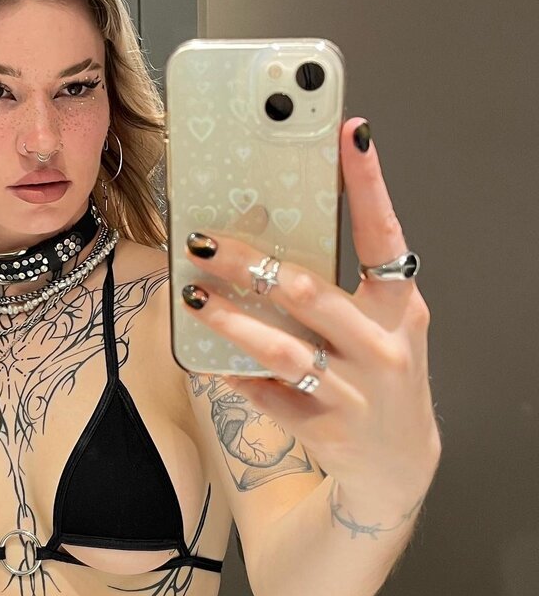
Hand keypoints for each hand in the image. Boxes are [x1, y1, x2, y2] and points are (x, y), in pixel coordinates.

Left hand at [180, 117, 441, 500]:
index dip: (368, 184)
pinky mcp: (326, 427)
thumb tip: (271, 237)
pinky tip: (209, 360)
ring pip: (283, 349)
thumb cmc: (381, 374)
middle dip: (250, 263)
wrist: (398, 462)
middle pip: (309, 292)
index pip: (384, 236)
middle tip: (202, 241)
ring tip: (193, 297)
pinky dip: (236, 375)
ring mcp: (355, 391)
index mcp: (401, 307)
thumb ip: (345, 285)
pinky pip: (268, 396)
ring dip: (232, 321)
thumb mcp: (383, 325)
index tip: (348, 132)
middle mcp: (383, 346)